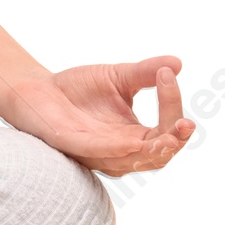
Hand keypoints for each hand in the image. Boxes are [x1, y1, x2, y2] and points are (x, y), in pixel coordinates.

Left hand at [4, 56, 195, 176]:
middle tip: (185, 124)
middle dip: (174, 141)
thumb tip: (176, 63)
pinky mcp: (74, 146)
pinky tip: (131, 143)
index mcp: (135, 135)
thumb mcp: (118, 77)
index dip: (173, 107)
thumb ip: (144, 73)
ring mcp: (98, 152)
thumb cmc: (79, 89)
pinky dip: (117, 151)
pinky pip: (99, 154)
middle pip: (158, 154)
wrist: (38, 88)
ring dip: (153, 150)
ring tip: (170, 136)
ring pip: (133, 161)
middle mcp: (121, 150)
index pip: (166, 129)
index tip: (168, 76)